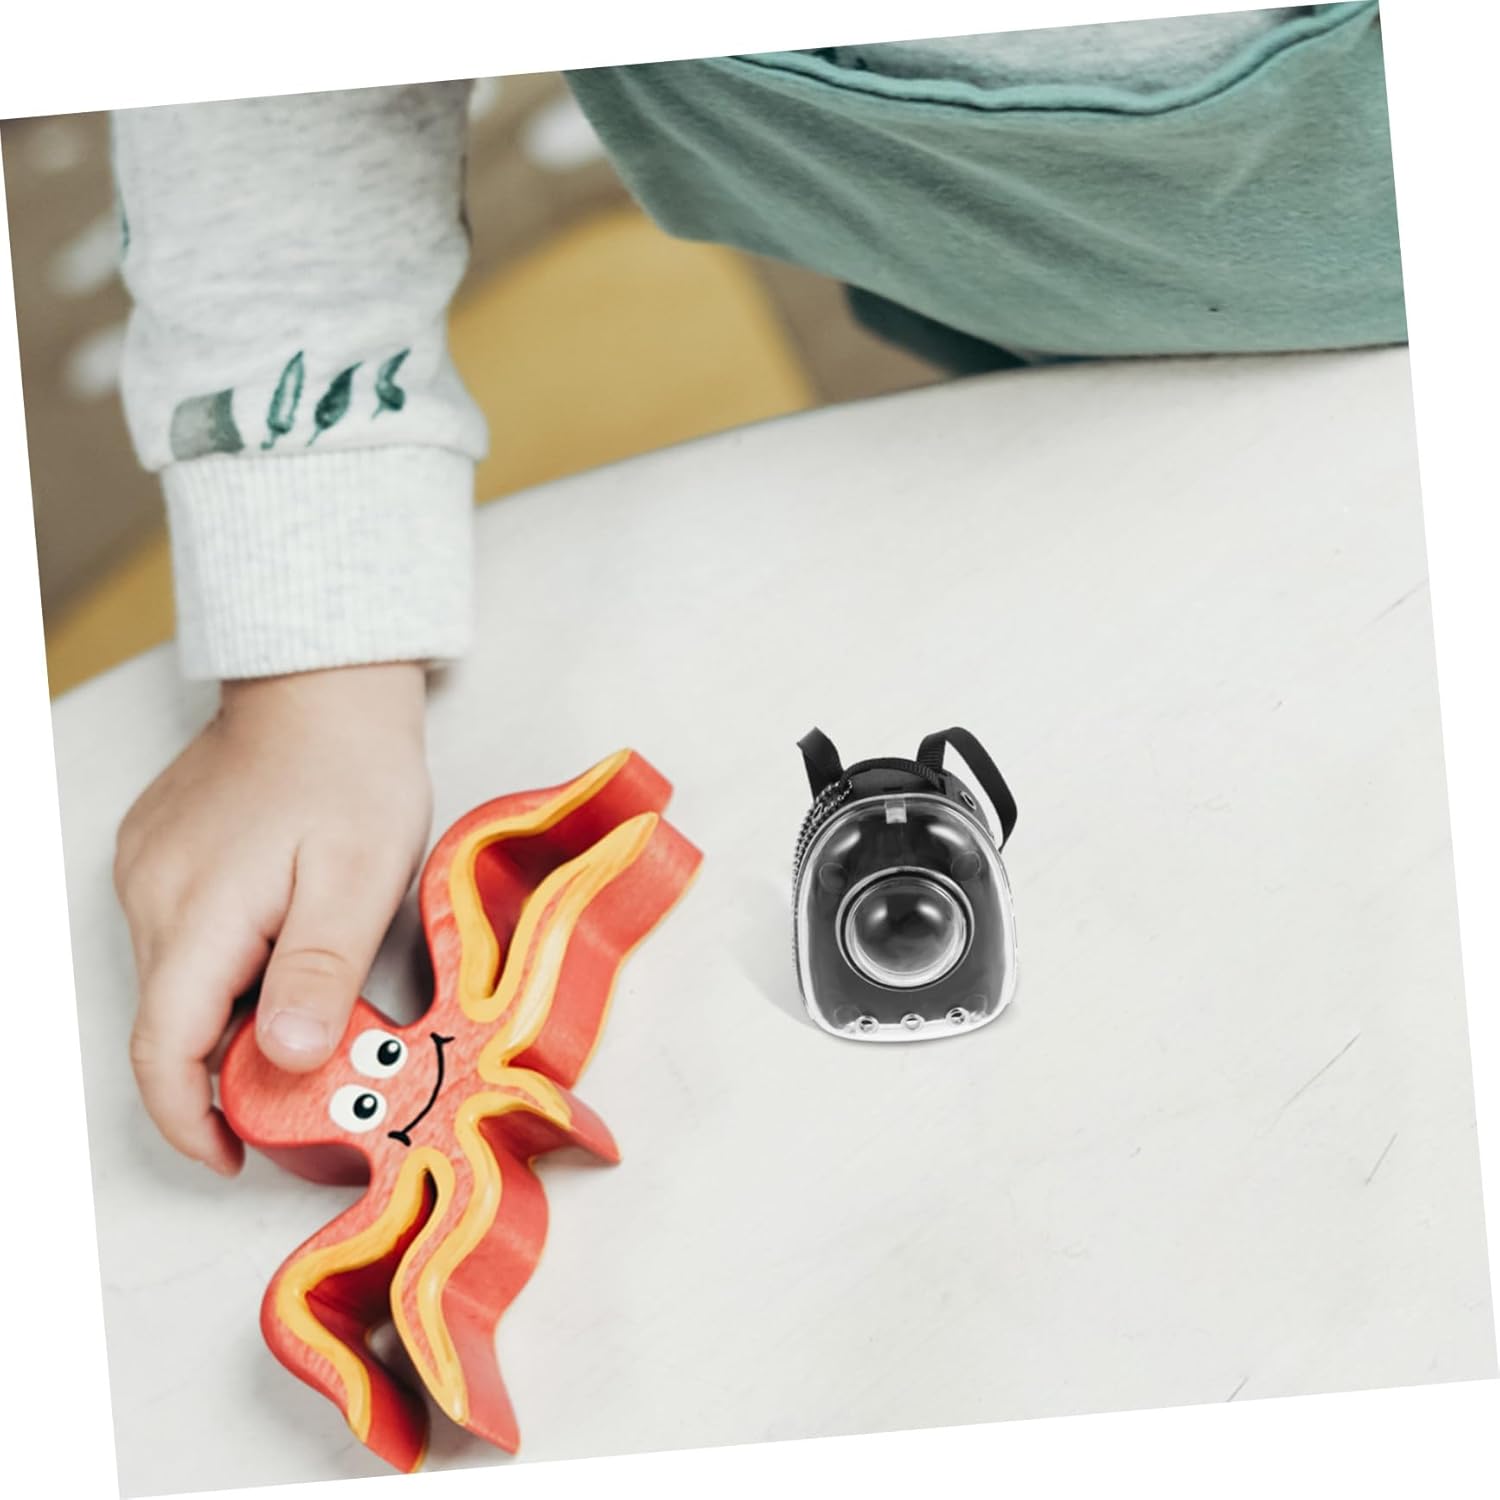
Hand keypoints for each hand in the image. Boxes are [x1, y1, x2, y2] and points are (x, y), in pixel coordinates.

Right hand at [113, 663, 431, 1173]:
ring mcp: (146, 871)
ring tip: (304, 1008)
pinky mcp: (158, 853)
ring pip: (175, 983)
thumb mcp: (358, 877)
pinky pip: (180, 938)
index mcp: (197, 914)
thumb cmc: (352, 771)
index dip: (192, 1120)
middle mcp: (151, 896)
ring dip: (229, 1016)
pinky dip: (223, 967)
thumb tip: (279, 1059)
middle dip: (225, 1072)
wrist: (326, 683)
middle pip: (169, 1023)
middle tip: (303, 1083)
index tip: (233, 1155)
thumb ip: (317, 971)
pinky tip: (280, 945)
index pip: (163, 1052)